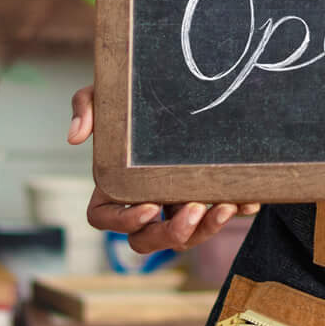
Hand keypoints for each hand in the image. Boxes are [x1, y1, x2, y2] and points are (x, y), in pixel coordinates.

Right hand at [68, 85, 259, 254]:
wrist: (176, 85)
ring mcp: (173, 205)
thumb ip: (84, 107)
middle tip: (194, 209)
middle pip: (147, 240)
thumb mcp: (104, 94)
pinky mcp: (204, 199)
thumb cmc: (130, 98)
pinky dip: (235, 213)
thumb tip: (76, 138)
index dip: (123, 222)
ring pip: (184, 237)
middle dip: (171, 233)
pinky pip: (219, 217)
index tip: (148, 207)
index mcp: (113, 185)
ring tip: (226, 205)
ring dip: (204, 229)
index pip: (104, 219)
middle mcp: (143, 202)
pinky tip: (248, 201)